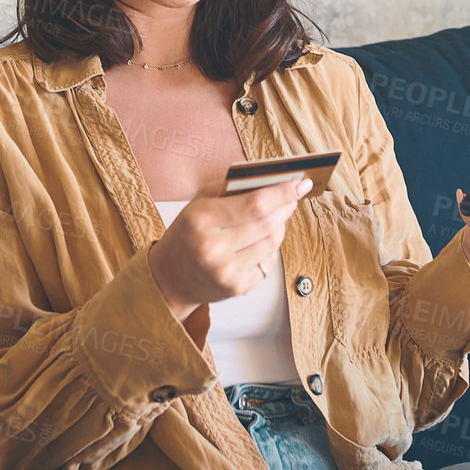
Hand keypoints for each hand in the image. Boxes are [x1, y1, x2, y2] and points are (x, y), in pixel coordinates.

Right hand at [148, 176, 312, 319]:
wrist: (168, 277)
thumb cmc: (186, 234)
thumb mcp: (198, 204)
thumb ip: (230, 189)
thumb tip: (271, 180)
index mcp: (201, 220)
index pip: (255, 204)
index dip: (283, 193)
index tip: (300, 183)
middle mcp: (213, 247)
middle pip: (267, 224)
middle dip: (286, 207)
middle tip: (293, 197)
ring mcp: (226, 271)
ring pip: (271, 243)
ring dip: (280, 226)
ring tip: (277, 216)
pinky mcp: (236, 288)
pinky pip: (267, 263)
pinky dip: (270, 249)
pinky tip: (262, 241)